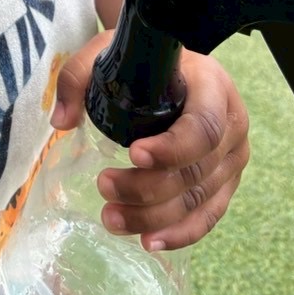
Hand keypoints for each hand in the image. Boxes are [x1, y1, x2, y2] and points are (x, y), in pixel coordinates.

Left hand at [52, 35, 249, 251]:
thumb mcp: (111, 52)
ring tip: (111, 218)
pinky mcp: (227, 182)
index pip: (203, 126)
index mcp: (213, 86)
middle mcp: (232, 123)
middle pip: (196, 170)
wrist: (176, 67)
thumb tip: (61, 121)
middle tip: (104, 187)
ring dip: (155, 217)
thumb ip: (80, 76)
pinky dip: (180, 234)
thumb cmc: (144, 61)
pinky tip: (149, 242)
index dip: (172, 149)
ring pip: (199, 199)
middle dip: (148, 188)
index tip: (133, 154)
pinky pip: (208, 216)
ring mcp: (233, 157)